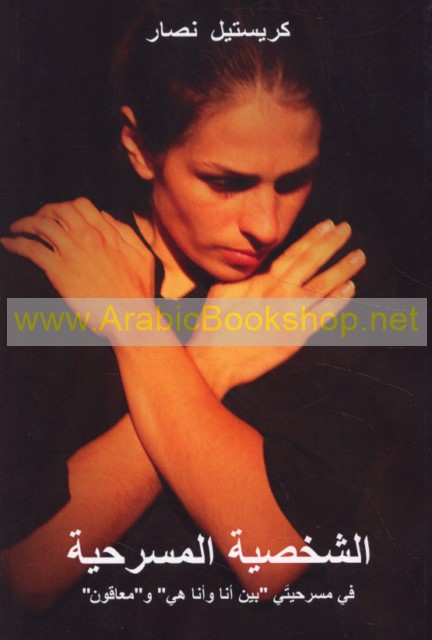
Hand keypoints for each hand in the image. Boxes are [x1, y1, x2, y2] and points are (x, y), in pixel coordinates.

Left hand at [1, 198, 154, 330]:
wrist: (130, 317)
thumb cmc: (139, 292)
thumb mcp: (142, 255)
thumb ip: (125, 233)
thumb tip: (105, 217)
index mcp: (107, 233)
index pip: (81, 205)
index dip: (66, 206)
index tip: (59, 215)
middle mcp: (88, 237)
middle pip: (58, 210)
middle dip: (43, 211)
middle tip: (35, 221)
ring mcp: (72, 252)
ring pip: (41, 224)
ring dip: (24, 223)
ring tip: (16, 229)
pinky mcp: (58, 271)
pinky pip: (31, 249)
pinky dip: (16, 243)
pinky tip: (7, 244)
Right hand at [188, 220, 365, 395]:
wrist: (214, 360)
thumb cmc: (214, 326)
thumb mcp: (223, 290)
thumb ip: (244, 275)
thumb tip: (255, 263)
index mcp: (261, 281)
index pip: (293, 253)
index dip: (312, 237)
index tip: (328, 225)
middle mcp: (278, 293)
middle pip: (310, 262)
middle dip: (330, 244)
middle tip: (347, 229)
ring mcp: (289, 314)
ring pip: (321, 285)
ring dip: (342, 268)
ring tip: (358, 255)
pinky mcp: (295, 337)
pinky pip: (322, 315)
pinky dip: (337, 301)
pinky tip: (351, 287)